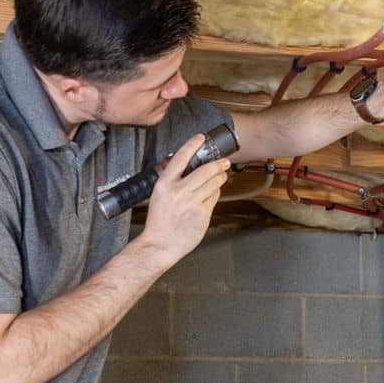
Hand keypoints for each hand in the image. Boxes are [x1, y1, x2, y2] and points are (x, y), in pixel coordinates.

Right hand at [136, 132, 230, 267]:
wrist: (159, 245)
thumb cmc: (159, 222)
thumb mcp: (159, 196)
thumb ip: (172, 182)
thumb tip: (191, 168)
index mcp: (164, 184)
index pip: (180, 157)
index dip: (192, 144)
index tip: (201, 138)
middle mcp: (178, 191)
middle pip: (205, 170)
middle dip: (218, 164)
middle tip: (224, 162)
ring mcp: (191, 203)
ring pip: (213, 183)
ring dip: (220, 178)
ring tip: (222, 176)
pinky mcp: (202, 214)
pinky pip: (214, 198)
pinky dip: (215, 194)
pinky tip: (212, 194)